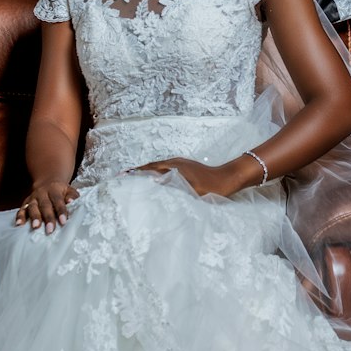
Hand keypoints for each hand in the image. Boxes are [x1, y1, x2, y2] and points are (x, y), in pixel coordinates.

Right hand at [15, 180, 78, 234]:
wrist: (47, 182)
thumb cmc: (61, 191)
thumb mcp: (69, 190)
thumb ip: (72, 196)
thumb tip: (71, 202)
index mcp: (54, 189)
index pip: (57, 200)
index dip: (60, 210)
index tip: (63, 221)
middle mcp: (42, 193)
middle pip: (44, 205)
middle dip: (47, 218)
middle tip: (50, 230)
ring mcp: (32, 198)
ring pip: (32, 207)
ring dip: (34, 217)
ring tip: (35, 227)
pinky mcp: (25, 203)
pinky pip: (21, 209)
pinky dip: (20, 217)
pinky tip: (19, 225)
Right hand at [128, 157, 245, 197]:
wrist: (228, 179)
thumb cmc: (210, 186)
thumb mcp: (190, 189)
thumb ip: (174, 185)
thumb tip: (155, 183)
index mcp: (174, 166)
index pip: (150, 168)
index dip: (136, 172)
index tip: (123, 174)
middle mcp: (175, 162)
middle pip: (152, 166)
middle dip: (138, 171)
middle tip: (124, 177)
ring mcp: (181, 164)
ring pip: (159, 167)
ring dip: (147, 172)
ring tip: (136, 179)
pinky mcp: (186, 168)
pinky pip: (166, 169)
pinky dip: (157, 173)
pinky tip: (157, 180)